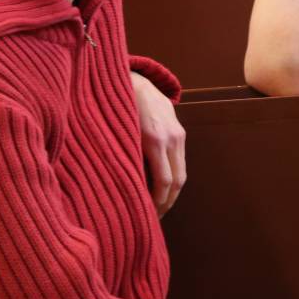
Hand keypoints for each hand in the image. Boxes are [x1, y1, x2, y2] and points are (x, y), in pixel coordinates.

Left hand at [130, 72, 185, 216]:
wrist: (135, 79)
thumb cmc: (117, 107)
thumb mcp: (116, 133)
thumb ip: (122, 157)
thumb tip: (120, 189)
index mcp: (154, 139)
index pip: (164, 181)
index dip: (157, 203)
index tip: (148, 216)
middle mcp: (171, 138)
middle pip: (178, 181)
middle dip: (168, 203)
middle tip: (155, 219)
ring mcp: (178, 134)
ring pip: (182, 172)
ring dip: (172, 192)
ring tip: (159, 207)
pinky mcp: (180, 131)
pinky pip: (179, 160)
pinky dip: (173, 177)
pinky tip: (161, 187)